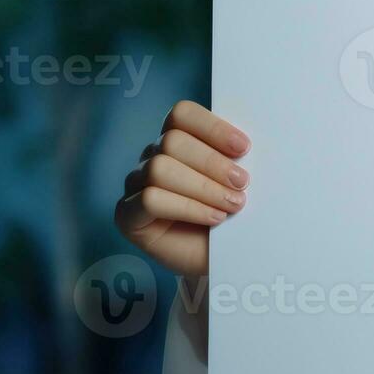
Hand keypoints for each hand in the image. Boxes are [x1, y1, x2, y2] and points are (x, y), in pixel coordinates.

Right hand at [114, 100, 250, 277]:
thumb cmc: (236, 216)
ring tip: (233, 205)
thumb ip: (237, 159)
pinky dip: (188, 207)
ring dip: (203, 187)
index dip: (212, 127)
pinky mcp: (127, 216)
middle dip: (212, 163)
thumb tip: (245, 145)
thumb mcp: (240, 182)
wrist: (227, 258)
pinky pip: (150, 200)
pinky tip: (214, 218)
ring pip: (159, 169)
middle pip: (171, 141)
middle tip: (242, 184)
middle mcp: (152, 157)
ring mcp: (136, 185)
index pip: (182, 115)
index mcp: (179, 139)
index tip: (244, 148)